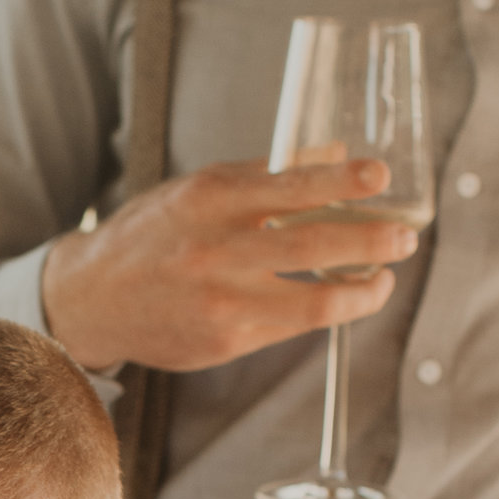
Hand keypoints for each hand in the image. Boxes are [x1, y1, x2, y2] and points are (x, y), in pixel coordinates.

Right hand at [42, 163, 422, 375]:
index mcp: (209, 199)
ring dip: (363, 291)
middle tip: (406, 237)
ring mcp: (222, 301)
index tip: (380, 175)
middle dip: (373, 240)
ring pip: (315, 302)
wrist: (93, 299)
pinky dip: (323, 312)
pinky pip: (290, 327)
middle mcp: (217, 250)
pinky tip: (340, 298)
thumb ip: (263, 175)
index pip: (291, 186)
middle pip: (315, 244)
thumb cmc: (153, 235)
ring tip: (383, 279)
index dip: (343, 181)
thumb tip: (335, 157)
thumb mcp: (198, 189)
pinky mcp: (225, 341)